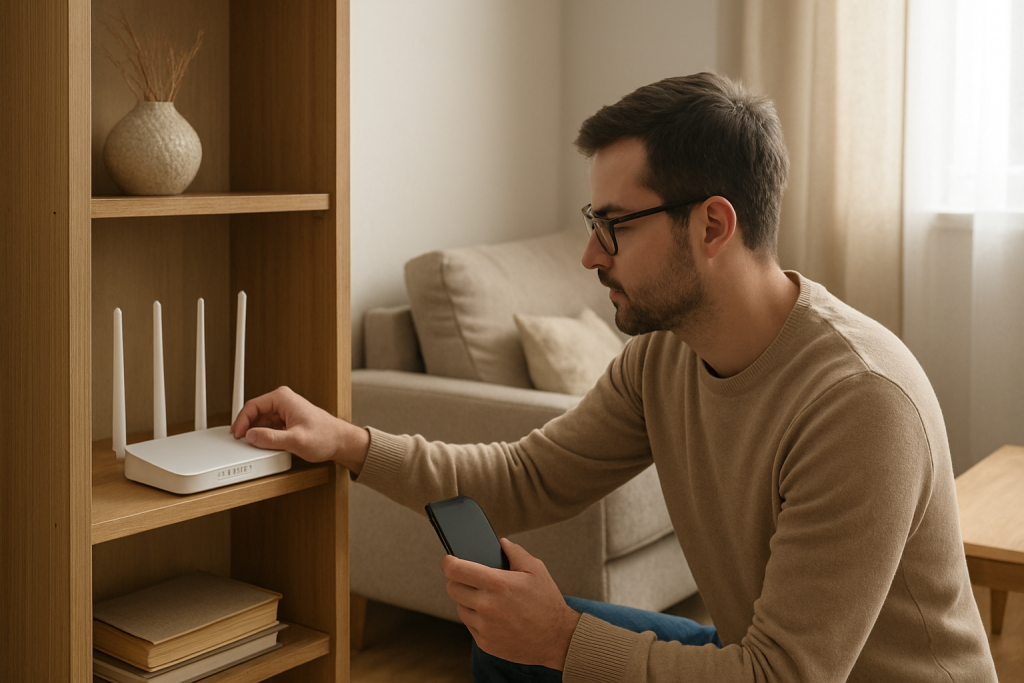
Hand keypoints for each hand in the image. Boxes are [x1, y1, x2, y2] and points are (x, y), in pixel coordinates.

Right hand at [231, 386, 368, 474]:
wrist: (341, 442)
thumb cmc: (326, 437)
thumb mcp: (295, 440)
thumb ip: (272, 439)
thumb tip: (252, 436)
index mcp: (283, 398)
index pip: (252, 406)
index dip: (241, 422)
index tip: (237, 435)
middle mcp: (283, 401)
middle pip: (255, 413)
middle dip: (247, 427)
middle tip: (240, 441)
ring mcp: (285, 411)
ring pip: (261, 421)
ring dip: (256, 432)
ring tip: (253, 445)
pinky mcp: (287, 421)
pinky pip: (269, 427)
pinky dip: (264, 435)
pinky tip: (264, 445)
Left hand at [442, 538, 580, 669]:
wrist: (557, 639)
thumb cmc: (547, 602)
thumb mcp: (536, 570)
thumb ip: (515, 552)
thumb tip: (501, 542)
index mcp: (498, 584)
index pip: (456, 570)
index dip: (448, 562)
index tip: (448, 560)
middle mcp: (487, 606)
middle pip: (452, 588)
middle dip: (458, 580)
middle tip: (471, 579)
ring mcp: (485, 627)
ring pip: (459, 607)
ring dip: (467, 600)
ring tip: (486, 598)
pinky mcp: (485, 643)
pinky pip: (469, 625)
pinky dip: (476, 618)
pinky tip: (493, 615)